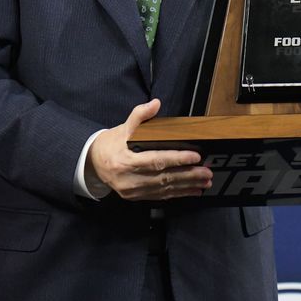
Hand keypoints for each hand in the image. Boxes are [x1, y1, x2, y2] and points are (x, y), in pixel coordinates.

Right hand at [86, 99, 211, 199]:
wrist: (93, 164)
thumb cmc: (111, 144)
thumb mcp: (122, 127)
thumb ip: (139, 115)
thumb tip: (155, 103)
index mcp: (126, 160)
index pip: (156, 160)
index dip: (177, 159)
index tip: (196, 156)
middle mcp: (130, 179)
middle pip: (164, 177)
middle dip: (188, 175)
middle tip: (207, 172)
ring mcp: (133, 191)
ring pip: (164, 189)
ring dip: (187, 186)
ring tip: (205, 182)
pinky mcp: (136, 197)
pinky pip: (160, 196)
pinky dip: (178, 194)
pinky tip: (192, 191)